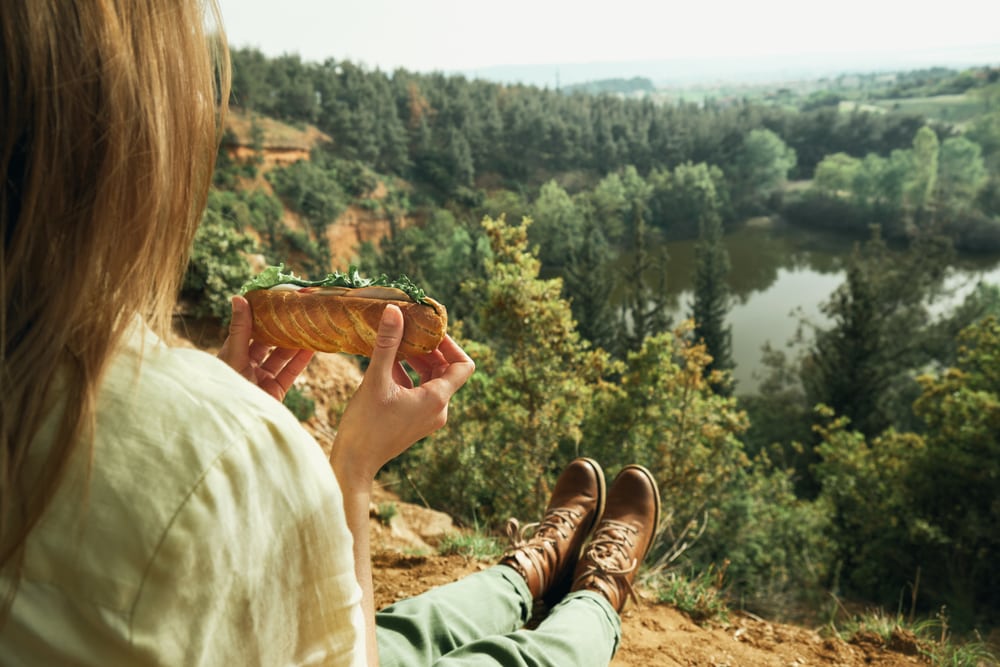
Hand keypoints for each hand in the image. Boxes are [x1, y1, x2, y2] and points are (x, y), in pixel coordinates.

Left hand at [218, 295, 314, 401]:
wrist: (237, 424)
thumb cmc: (227, 388)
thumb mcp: (233, 355)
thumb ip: (240, 329)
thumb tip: (238, 297)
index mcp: (232, 355)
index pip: (247, 330)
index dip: (260, 315)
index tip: (274, 300)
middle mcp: (247, 366)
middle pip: (267, 342)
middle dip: (281, 328)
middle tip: (296, 311)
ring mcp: (262, 379)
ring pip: (281, 356)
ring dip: (294, 342)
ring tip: (308, 325)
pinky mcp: (276, 391)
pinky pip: (290, 372)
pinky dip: (301, 359)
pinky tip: (312, 346)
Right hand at [330, 304, 474, 484]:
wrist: (353, 465)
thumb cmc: (364, 426)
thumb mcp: (375, 380)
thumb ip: (387, 344)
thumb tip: (395, 310)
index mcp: (437, 399)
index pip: (463, 365)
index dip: (451, 344)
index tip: (430, 330)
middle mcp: (438, 409)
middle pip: (447, 370)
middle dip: (430, 348)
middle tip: (411, 329)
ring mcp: (427, 416)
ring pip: (431, 379)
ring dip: (417, 360)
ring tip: (397, 342)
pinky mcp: (414, 420)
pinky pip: (419, 390)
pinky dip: (408, 374)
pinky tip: (387, 362)